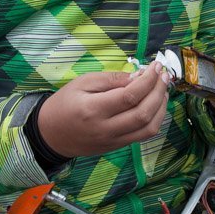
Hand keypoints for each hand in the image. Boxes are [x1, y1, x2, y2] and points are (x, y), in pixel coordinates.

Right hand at [36, 66, 169, 157]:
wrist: (51, 135)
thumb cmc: (64, 104)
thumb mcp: (82, 82)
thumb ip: (111, 79)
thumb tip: (139, 77)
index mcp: (93, 109)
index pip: (130, 96)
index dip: (148, 80)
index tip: (156, 66)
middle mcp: (106, 128)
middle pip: (143, 113)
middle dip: (158, 92)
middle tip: (164, 75)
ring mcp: (113, 141)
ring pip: (148, 128)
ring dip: (161, 107)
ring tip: (162, 89)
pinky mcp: (117, 147)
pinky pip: (143, 135)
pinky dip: (155, 119)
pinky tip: (156, 105)